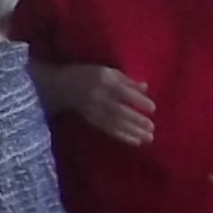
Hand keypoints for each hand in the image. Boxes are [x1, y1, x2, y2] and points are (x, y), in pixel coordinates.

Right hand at [41, 62, 158, 146]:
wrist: (59, 85)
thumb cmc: (87, 74)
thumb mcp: (106, 71)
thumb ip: (126, 79)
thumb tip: (145, 87)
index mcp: (104, 81)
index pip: (123, 92)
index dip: (138, 101)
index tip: (153, 108)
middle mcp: (98, 96)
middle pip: (119, 111)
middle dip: (135, 120)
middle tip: (151, 128)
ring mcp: (93, 109)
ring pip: (114, 122)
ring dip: (131, 131)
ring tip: (147, 138)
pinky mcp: (90, 120)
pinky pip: (107, 129)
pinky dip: (122, 136)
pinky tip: (135, 141)